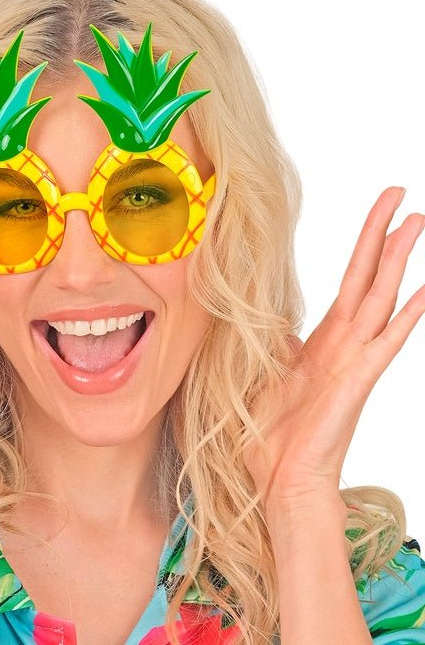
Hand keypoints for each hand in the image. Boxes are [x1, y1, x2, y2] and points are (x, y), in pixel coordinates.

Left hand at [242, 187, 424, 513]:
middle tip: (398, 193)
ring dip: (397, 261)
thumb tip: (267, 318)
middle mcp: (343, 345)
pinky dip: (407, 318)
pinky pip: (385, 344)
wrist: (277, 477)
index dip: (362, 247)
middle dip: (381, 235)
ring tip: (417, 223)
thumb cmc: (270, 432)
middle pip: (367, 277)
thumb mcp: (261, 372)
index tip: (376, 215)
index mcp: (322, 341)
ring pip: (380, 299)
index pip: (348, 282)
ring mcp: (353, 361)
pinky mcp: (355, 382)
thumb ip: (271, 342)